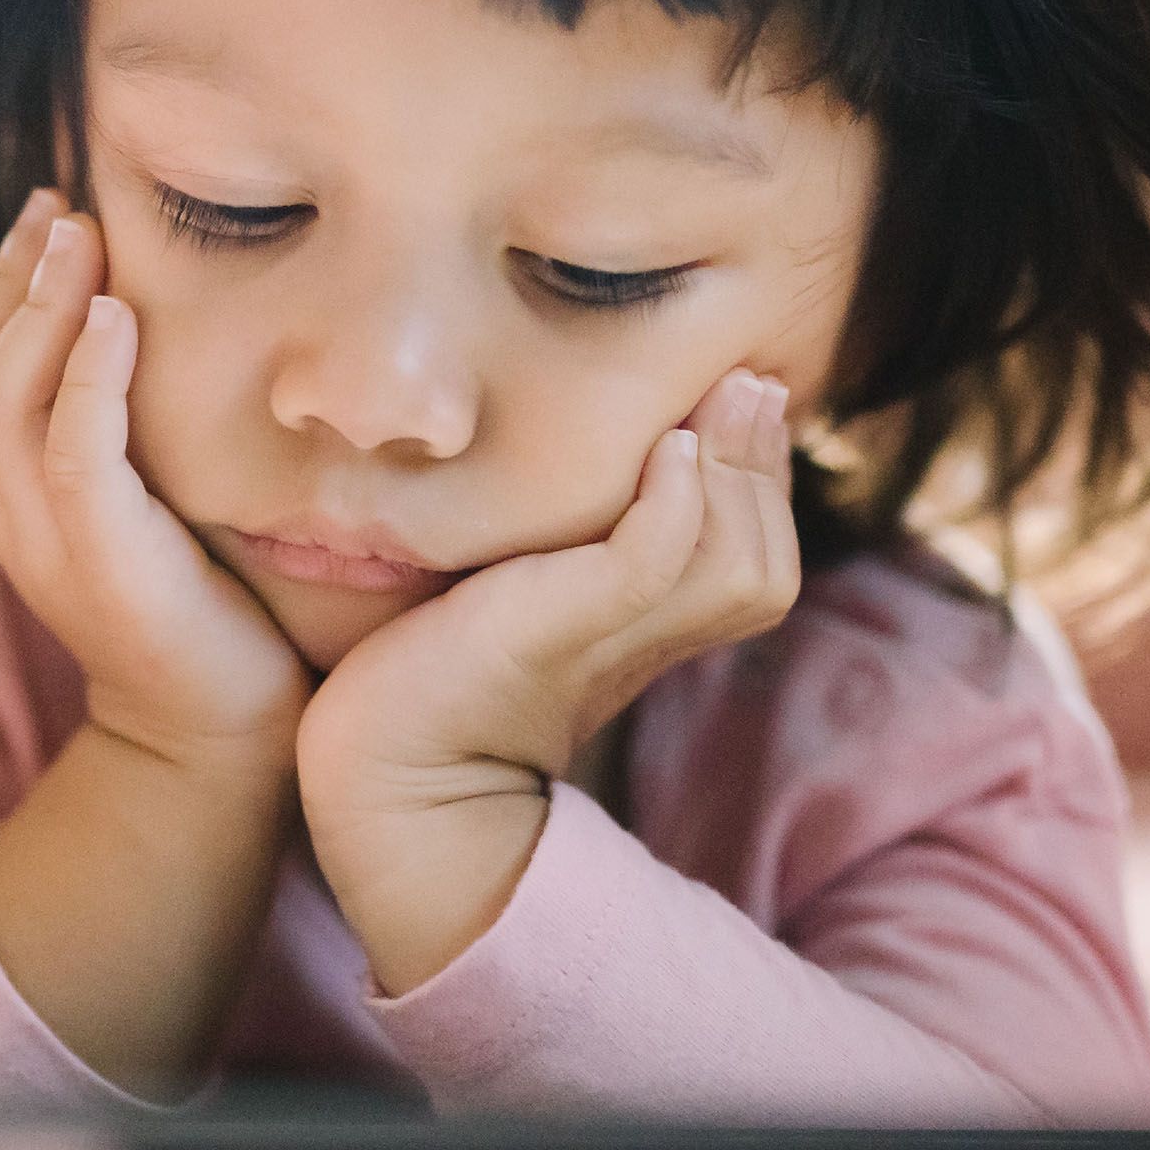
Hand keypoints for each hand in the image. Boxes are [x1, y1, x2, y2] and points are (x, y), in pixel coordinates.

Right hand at [0, 189, 311, 767]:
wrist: (225, 737)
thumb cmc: (206, 608)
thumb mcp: (146, 505)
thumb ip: (121, 435)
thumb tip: (143, 330)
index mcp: (12, 501)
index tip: (50, 217)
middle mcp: (11, 519)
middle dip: (8, 279)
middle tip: (64, 205)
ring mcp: (49, 546)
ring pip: (3, 404)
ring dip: (43, 308)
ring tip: (84, 236)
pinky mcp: (105, 566)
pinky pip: (73, 458)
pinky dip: (89, 380)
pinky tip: (122, 316)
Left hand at [297, 367, 796, 992]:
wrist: (384, 769)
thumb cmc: (433, 666)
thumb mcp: (522, 588)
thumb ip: (571, 539)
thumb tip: (602, 452)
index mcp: (649, 632)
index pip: (755, 556)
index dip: (764, 476)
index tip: (747, 393)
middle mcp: (647, 640)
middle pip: (762, 563)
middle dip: (765, 465)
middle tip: (745, 380)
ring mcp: (608, 636)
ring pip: (737, 565)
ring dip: (738, 472)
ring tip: (714, 405)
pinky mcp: (557, 626)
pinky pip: (652, 563)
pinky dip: (677, 504)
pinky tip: (672, 451)